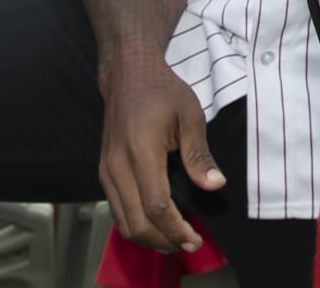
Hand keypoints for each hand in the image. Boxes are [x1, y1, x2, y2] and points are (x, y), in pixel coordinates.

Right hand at [97, 59, 222, 253]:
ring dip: (149, 238)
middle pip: (137, 222)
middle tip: (189, 244)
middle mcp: (118, 165)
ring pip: (123, 221)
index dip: (175, 228)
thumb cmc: (162, 91)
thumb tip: (215, 185)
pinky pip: (117, 210)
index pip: (155, 205)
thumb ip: (199, 154)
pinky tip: (157, 226)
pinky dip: (136, 225)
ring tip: (175, 240)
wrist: (127, 75)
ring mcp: (107, 170)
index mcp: (141, 150)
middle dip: (164, 240)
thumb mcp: (190, 115)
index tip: (195, 238)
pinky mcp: (104, 173)